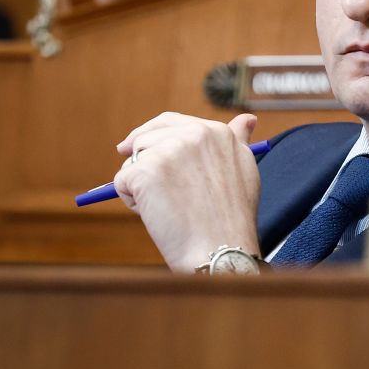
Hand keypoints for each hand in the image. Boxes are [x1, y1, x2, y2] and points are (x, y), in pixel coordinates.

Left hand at [114, 112, 261, 272]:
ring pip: (133, 161)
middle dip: (142, 161)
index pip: (171, 122)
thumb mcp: (243, 168)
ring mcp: (168, 150)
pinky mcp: (145, 170)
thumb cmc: (232, 216)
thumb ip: (237, 140)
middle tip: (150, 188)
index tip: (134, 147)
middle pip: (146, 137)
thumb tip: (247, 120)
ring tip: (167, 206)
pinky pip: (122, 182)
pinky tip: (157, 214)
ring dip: (140, 184)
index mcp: (216, 131)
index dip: (152, 136)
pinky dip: (132, 201)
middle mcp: (193, 134)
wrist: (219, 247)